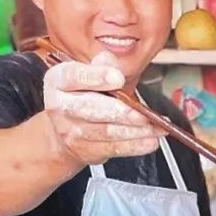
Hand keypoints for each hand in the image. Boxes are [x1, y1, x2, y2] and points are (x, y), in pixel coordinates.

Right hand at [43, 51, 159, 164]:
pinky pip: (113, 148)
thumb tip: (114, 67)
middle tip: (143, 114)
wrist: (66, 129)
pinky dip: (135, 146)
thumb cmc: (83, 95)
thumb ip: (102, 65)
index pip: (74, 76)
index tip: (118, 78)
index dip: (96, 77)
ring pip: (106, 131)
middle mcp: (60, 106)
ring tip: (156, 127)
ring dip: (135, 131)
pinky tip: (151, 141)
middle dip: (121, 112)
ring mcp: (71, 131)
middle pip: (91, 108)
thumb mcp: (88, 73)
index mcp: (58, 80)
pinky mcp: (85, 150)